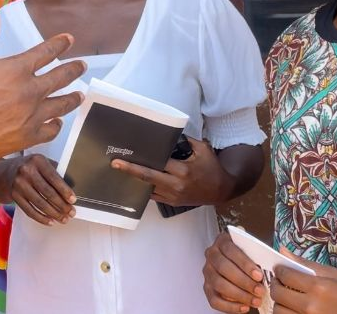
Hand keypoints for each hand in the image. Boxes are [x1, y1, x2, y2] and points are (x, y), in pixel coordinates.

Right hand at [0, 3, 84, 163]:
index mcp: (17, 69)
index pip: (47, 52)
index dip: (60, 44)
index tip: (69, 40)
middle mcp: (30, 91)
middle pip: (61, 77)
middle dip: (74, 69)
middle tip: (82, 65)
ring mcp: (31, 116)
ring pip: (62, 104)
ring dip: (73, 97)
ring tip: (79, 94)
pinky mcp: (28, 137)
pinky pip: (51, 130)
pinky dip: (57, 124)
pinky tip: (57, 121)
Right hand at [8, 155, 75, 225]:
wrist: (6, 172)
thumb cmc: (30, 168)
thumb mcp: (42, 163)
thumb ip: (55, 172)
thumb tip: (72, 188)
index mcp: (37, 160)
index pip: (53, 177)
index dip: (64, 190)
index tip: (73, 200)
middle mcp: (26, 171)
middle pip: (47, 192)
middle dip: (61, 205)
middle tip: (71, 212)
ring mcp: (18, 184)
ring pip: (39, 203)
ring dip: (53, 213)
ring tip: (63, 219)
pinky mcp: (14, 196)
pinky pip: (29, 210)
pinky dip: (41, 218)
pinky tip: (50, 221)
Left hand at [110, 137, 231, 206]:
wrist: (221, 190)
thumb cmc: (212, 167)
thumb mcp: (203, 149)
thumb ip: (186, 141)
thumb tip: (169, 134)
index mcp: (183, 170)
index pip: (159, 162)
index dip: (143, 158)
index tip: (129, 153)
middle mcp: (176, 184)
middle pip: (148, 177)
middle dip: (131, 170)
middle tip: (115, 164)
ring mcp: (173, 195)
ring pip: (148, 188)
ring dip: (134, 180)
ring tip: (120, 172)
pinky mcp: (171, 202)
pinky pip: (153, 196)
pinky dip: (143, 189)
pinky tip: (133, 182)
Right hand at [203, 231, 265, 312]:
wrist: (238, 264)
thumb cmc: (248, 257)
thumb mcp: (254, 250)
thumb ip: (260, 254)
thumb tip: (274, 261)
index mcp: (222, 241)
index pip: (230, 250)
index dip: (245, 263)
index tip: (259, 275)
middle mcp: (212, 255)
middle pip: (223, 268)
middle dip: (244, 282)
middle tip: (260, 291)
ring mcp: (208, 272)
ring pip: (219, 284)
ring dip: (239, 295)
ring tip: (256, 301)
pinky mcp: (207, 288)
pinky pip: (214, 300)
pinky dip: (230, 307)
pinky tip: (244, 307)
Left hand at [273, 249, 336, 313]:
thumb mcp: (333, 274)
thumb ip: (305, 264)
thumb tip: (282, 250)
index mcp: (318, 287)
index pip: (285, 275)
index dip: (279, 270)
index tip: (281, 270)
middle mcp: (311, 306)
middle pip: (278, 294)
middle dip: (276, 285)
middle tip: (281, 282)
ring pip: (279, 311)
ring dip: (279, 303)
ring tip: (287, 298)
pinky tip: (293, 308)